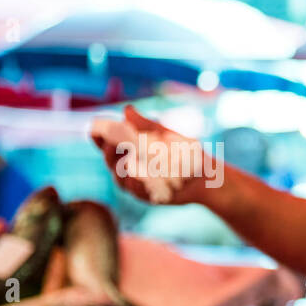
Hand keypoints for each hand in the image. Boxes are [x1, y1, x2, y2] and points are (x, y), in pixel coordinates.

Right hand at [90, 105, 213, 205]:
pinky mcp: (147, 195)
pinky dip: (136, 184)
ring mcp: (136, 181)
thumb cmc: (184, 151)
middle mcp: (128, 164)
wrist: (206, 174)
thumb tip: (127, 110)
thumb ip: (146, 125)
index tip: (99, 131)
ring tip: (128, 161)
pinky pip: (136, 191)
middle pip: (108, 159)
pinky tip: (138, 178)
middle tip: (114, 145)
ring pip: (119, 177)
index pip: (105, 140)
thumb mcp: (164, 135)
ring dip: (122, 169)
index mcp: (129, 146)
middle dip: (109, 152)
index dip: (99, 135)